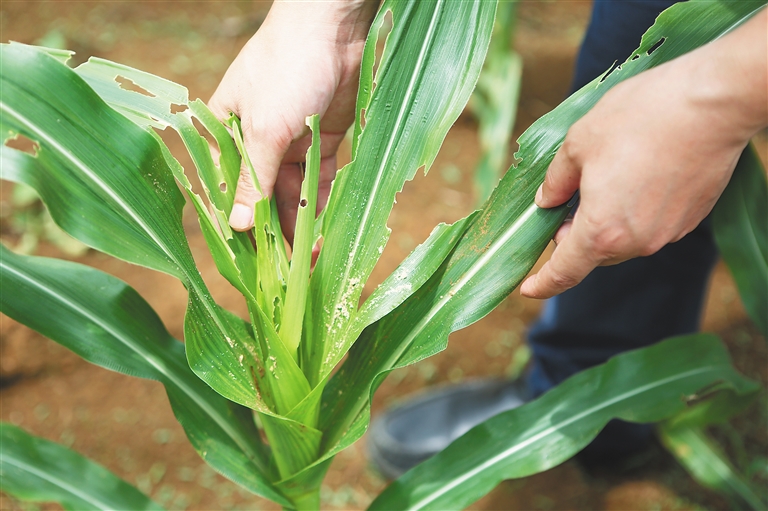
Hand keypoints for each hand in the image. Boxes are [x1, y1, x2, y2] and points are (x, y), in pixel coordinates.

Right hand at [208, 0, 377, 240]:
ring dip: (300, 224)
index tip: (247, 262)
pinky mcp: (322, 140)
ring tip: (308, 261)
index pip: (226, 187)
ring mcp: (291, 141)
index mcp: (226, 133)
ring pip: (293, 193)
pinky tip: (324, 232)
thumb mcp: (264, 129)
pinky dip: (323, 204)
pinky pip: (320, 180)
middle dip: (273, 231)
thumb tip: (236, 225)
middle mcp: (256, 141)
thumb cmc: (286, 68)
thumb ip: (253, 179)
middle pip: (262, 196)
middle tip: (283, 272)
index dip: (237, 224)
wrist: (335, 29)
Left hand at [521, 8, 766, 298]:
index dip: (543, 283)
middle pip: (594, 253)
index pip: (565, 271)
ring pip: (624, 239)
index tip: (527, 288)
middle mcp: (637, 242)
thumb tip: (545, 201)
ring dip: (608, 222)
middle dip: (575, 234)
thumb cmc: (639, 118)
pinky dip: (636, 211)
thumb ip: (556, 180)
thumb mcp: (578, 143)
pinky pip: (651, 225)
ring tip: (608, 177)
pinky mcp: (692, 218)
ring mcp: (668, 233)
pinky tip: (639, 174)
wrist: (711, 103)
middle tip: (570, 197)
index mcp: (601, 231)